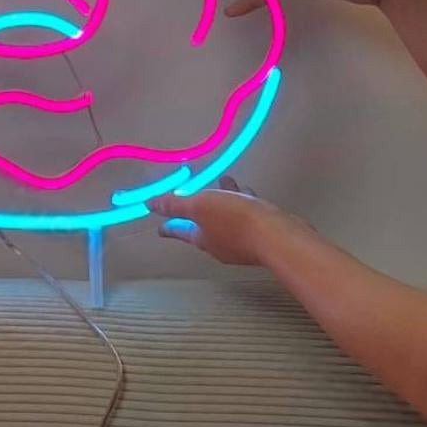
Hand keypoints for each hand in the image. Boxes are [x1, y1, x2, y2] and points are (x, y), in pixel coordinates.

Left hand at [149, 177, 301, 265]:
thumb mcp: (200, 206)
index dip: (168, 225)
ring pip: (225, 218)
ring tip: (223, 182)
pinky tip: (246, 190)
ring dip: (221, 201)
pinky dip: (241, 202)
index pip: (179, 230)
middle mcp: (219, 243)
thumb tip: (149, 204)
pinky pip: (245, 215)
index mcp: (202, 238)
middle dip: (198, 210)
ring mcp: (241, 241)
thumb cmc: (235, 220)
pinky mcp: (259, 235)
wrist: (277, 237)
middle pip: (203, 225)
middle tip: (193, 196)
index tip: (159, 228)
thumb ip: (176, 204)